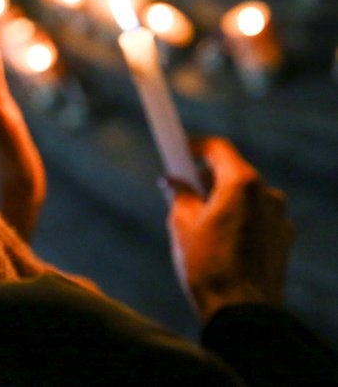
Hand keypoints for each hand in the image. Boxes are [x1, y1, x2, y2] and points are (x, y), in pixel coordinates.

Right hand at [165, 137, 293, 323]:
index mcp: (242, 184)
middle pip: (232, 171)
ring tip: (199, 222)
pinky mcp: (282, 237)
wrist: (241, 312)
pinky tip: (219, 239)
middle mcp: (267, 194)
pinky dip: (238, 217)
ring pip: (244, 195)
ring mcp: (278, 216)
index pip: (218, 148)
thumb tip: (173, 182)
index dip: (195, 145)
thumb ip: (179, 194)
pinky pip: (257, 216)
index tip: (179, 148)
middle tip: (181, 189)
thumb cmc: (209, 266)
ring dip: (222, 198)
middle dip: (206, 176)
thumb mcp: (181, 224)